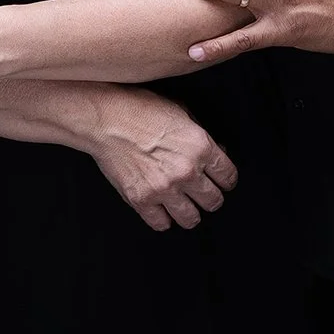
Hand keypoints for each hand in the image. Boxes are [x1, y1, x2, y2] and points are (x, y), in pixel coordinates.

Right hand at [84, 87, 237, 231]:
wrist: (105, 118)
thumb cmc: (140, 109)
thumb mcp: (181, 112)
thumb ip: (202, 136)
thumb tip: (217, 154)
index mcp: (201, 146)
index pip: (228, 177)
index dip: (225, 180)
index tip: (219, 181)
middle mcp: (186, 171)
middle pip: (214, 201)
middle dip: (209, 196)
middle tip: (200, 192)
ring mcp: (164, 188)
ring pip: (191, 219)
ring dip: (189, 212)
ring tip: (182, 204)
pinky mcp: (142, 200)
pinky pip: (161, 224)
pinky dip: (162, 218)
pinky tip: (160, 207)